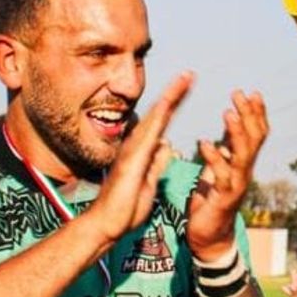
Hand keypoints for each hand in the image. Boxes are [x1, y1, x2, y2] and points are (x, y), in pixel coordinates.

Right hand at [88, 73, 192, 246]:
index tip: (188, 88)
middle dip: (175, 92)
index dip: (175, 104)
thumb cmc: (125, 206)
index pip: (163, 122)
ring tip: (186, 78)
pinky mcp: (134, 157)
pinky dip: (161, 116)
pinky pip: (150, 132)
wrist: (106, 223)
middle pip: (160, 112)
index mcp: (144, 149)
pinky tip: (170, 102)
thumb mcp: (149, 180)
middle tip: (190, 73)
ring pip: (156, 116)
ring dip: (171, 96)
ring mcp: (135, 148)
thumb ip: (157, 162)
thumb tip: (166, 144)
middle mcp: (138, 144)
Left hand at [187, 90, 268, 259]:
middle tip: (240, 94)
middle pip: (254, 139)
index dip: (256, 114)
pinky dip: (214, 159)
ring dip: (236, 134)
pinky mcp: (223, 199)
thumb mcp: (219, 169)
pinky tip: (204, 143)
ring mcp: (236, 185)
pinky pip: (221, 177)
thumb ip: (225, 149)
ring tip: (228, 113)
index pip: (256, 134)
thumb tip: (228, 125)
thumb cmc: (212, 202)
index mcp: (242, 164)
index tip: (251, 93)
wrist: (209, 238)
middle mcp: (244, 172)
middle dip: (249, 116)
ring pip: (243, 156)